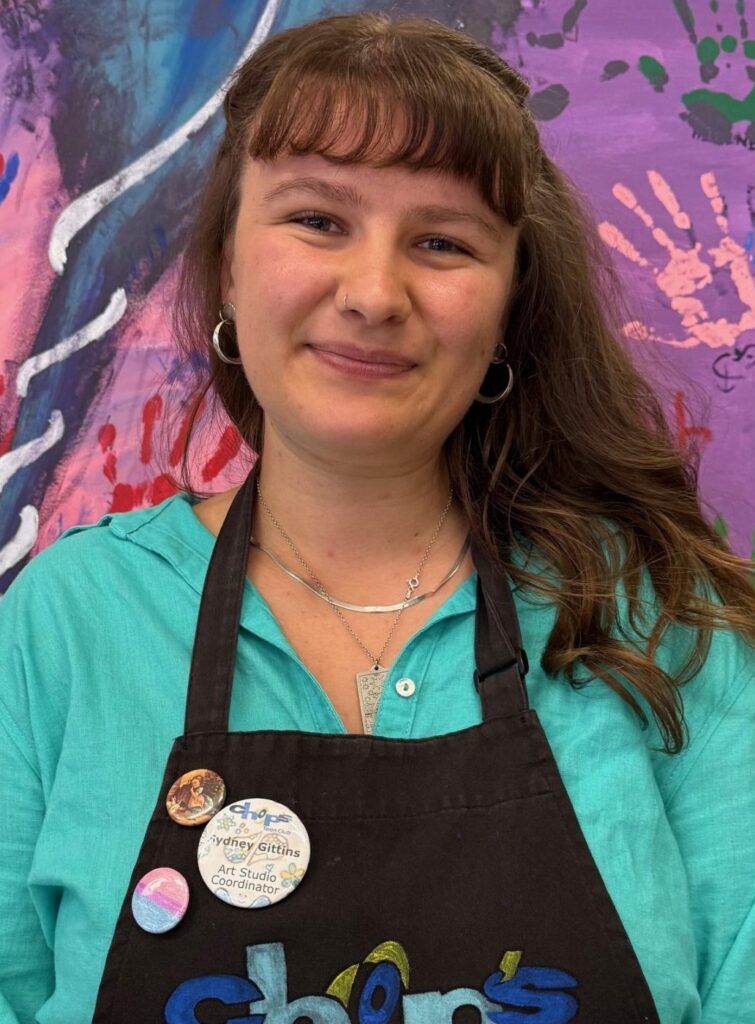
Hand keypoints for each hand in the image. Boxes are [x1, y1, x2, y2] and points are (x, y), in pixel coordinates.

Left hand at [598, 168, 754, 348]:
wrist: (741, 325)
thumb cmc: (711, 329)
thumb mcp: (680, 334)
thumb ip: (653, 330)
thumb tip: (624, 328)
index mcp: (667, 277)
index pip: (637, 255)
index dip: (620, 241)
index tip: (601, 225)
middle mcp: (680, 259)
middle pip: (654, 229)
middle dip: (637, 209)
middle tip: (618, 188)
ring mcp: (702, 250)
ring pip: (682, 218)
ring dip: (668, 198)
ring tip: (652, 175)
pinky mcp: (726, 247)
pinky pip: (719, 220)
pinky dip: (714, 199)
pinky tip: (705, 178)